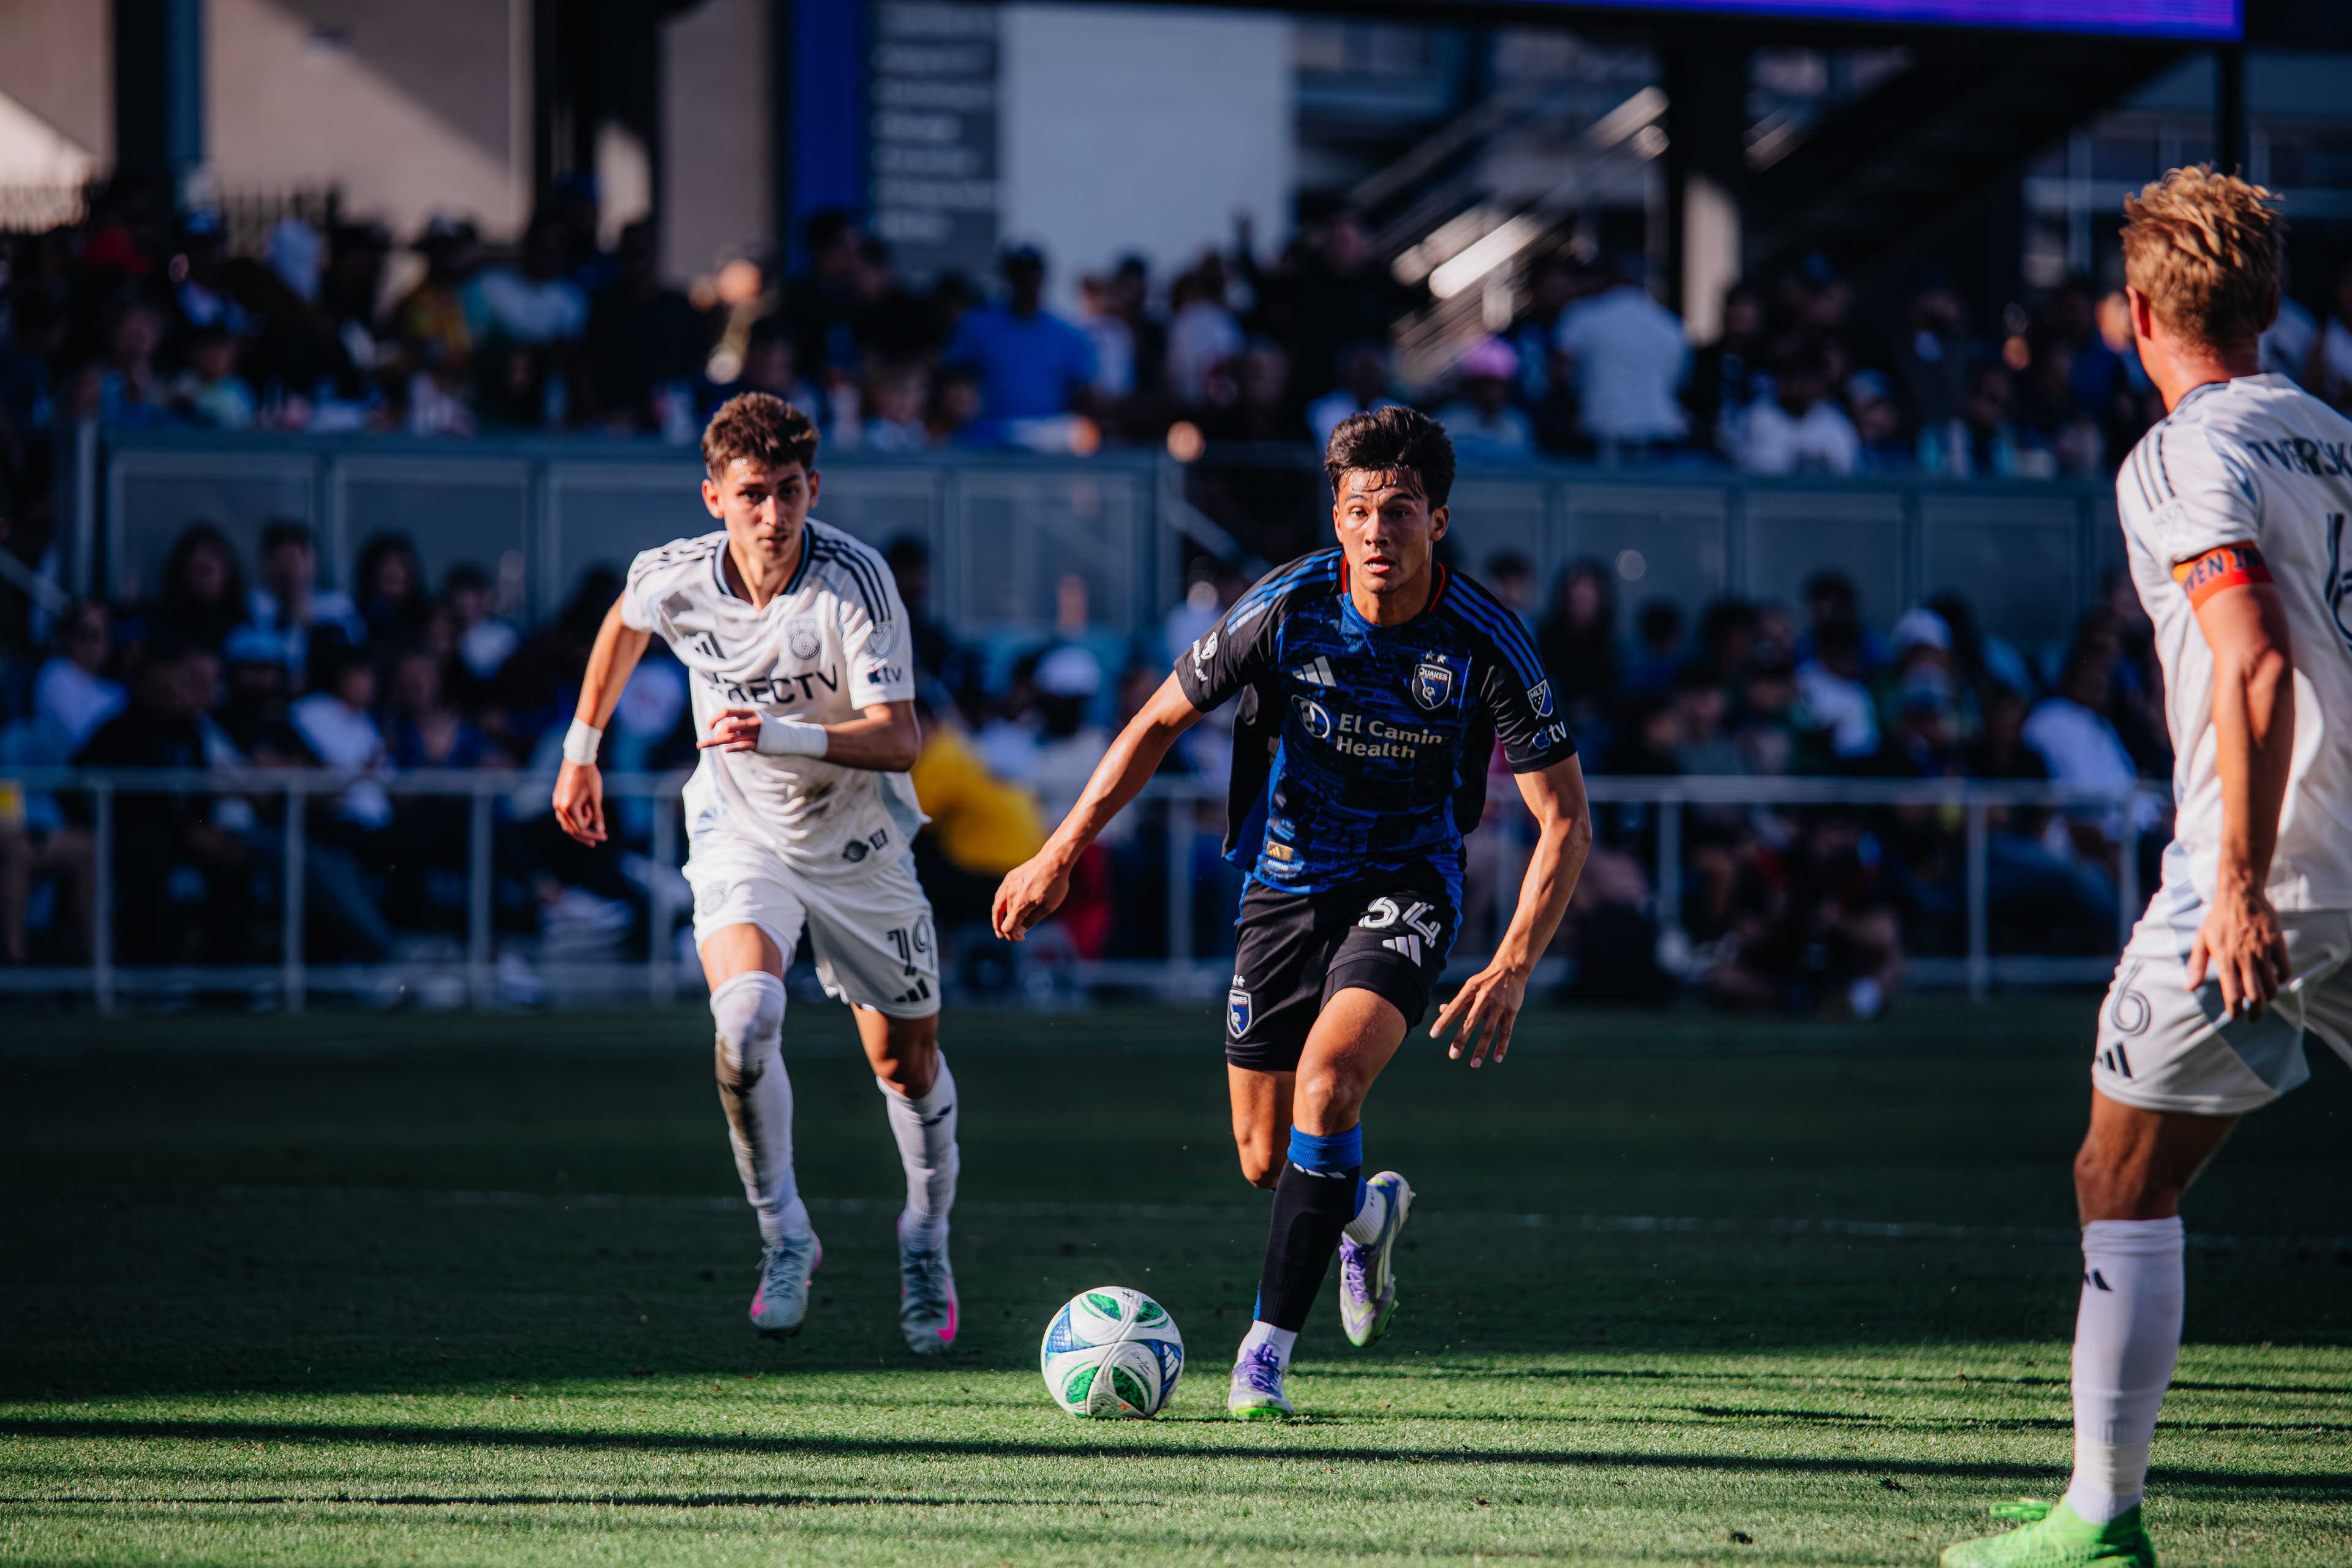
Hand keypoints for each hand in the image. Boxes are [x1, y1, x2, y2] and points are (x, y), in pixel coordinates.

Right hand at [553, 759, 605, 844]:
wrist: (578, 759)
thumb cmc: (589, 777)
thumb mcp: (596, 798)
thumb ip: (597, 815)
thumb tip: (600, 831)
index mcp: (569, 808)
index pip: (581, 828)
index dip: (593, 834)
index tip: (604, 836)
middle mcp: (559, 807)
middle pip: (571, 829)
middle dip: (585, 836)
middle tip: (596, 843)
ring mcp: (556, 802)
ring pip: (566, 824)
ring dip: (577, 830)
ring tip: (588, 836)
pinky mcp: (557, 798)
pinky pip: (563, 815)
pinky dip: (572, 821)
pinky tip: (580, 824)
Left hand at [699, 707, 763, 752]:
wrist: (788, 736)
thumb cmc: (765, 727)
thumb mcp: (752, 719)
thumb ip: (738, 722)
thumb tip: (720, 729)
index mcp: (747, 713)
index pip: (726, 712)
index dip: (714, 719)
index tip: (710, 727)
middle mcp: (750, 722)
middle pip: (726, 727)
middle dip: (717, 734)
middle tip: (716, 740)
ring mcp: (754, 734)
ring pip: (730, 738)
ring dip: (714, 742)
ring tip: (700, 744)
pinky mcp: (757, 744)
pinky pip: (742, 746)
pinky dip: (733, 748)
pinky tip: (725, 750)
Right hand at [991, 853, 1071, 941]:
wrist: (1054, 860)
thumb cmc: (1055, 884)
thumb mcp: (1048, 907)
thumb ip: (1031, 921)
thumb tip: (1019, 931)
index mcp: (1020, 904)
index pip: (1008, 928)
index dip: (1013, 937)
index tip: (1021, 938)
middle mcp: (1010, 895)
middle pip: (1004, 918)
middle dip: (1010, 928)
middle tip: (1017, 935)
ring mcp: (1008, 885)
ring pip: (998, 907)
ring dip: (999, 919)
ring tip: (999, 929)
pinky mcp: (1009, 877)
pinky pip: (999, 895)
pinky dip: (999, 906)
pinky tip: (1002, 911)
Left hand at [1430, 962, 1526, 1067]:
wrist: (1511, 968)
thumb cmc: (1485, 980)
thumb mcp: (1470, 986)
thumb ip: (1458, 1001)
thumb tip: (1442, 1010)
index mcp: (1469, 991)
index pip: (1454, 1009)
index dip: (1443, 1022)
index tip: (1433, 1035)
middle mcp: (1483, 998)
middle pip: (1470, 1022)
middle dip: (1461, 1039)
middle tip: (1453, 1055)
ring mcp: (1498, 1005)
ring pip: (1489, 1030)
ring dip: (1481, 1048)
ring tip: (1474, 1064)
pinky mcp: (1511, 1011)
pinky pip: (1506, 1031)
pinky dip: (1502, 1046)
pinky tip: (1497, 1059)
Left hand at [2188, 883, 2288, 1019]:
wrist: (2241, 895)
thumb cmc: (2218, 919)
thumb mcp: (2202, 940)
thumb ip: (2196, 966)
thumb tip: (2189, 988)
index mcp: (2225, 959)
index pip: (2233, 994)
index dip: (2235, 1010)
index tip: (2235, 1016)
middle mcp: (2245, 957)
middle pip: (2256, 996)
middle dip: (2255, 1012)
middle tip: (2253, 1018)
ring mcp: (2263, 950)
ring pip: (2272, 986)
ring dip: (2268, 997)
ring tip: (2263, 999)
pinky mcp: (2277, 943)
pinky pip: (2285, 969)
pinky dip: (2281, 979)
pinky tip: (2274, 979)